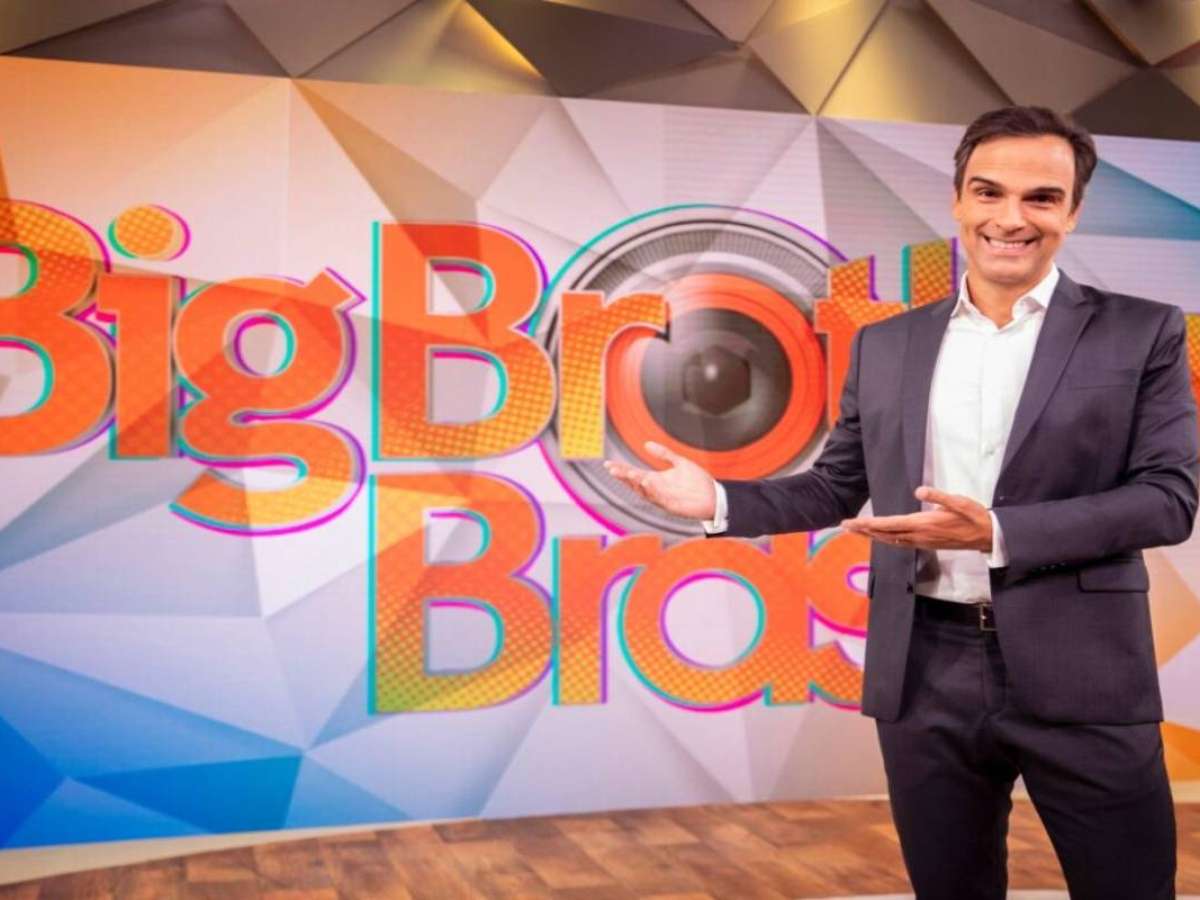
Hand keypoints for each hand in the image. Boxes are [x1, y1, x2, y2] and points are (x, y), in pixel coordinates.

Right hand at [603, 441, 716, 519]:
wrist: (714, 496)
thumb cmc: (698, 482)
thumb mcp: (680, 463)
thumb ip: (664, 454)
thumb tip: (646, 444)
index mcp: (656, 480)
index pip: (634, 474)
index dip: (622, 469)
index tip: (608, 463)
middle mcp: (656, 490)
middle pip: (635, 483)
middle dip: (623, 477)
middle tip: (613, 469)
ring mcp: (663, 498)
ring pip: (644, 492)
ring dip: (636, 483)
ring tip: (629, 472)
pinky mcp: (671, 506)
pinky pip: (658, 498)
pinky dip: (651, 490)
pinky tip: (647, 481)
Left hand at [840, 486, 992, 551]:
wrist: (987, 536)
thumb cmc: (974, 516)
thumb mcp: (959, 502)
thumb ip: (939, 496)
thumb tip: (919, 490)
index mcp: (924, 524)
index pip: (890, 525)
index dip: (870, 524)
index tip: (854, 522)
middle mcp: (919, 536)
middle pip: (885, 534)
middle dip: (864, 530)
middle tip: (844, 526)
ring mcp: (922, 542)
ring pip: (891, 540)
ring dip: (872, 535)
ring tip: (856, 530)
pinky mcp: (926, 544)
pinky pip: (900, 543)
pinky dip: (885, 539)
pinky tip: (880, 537)